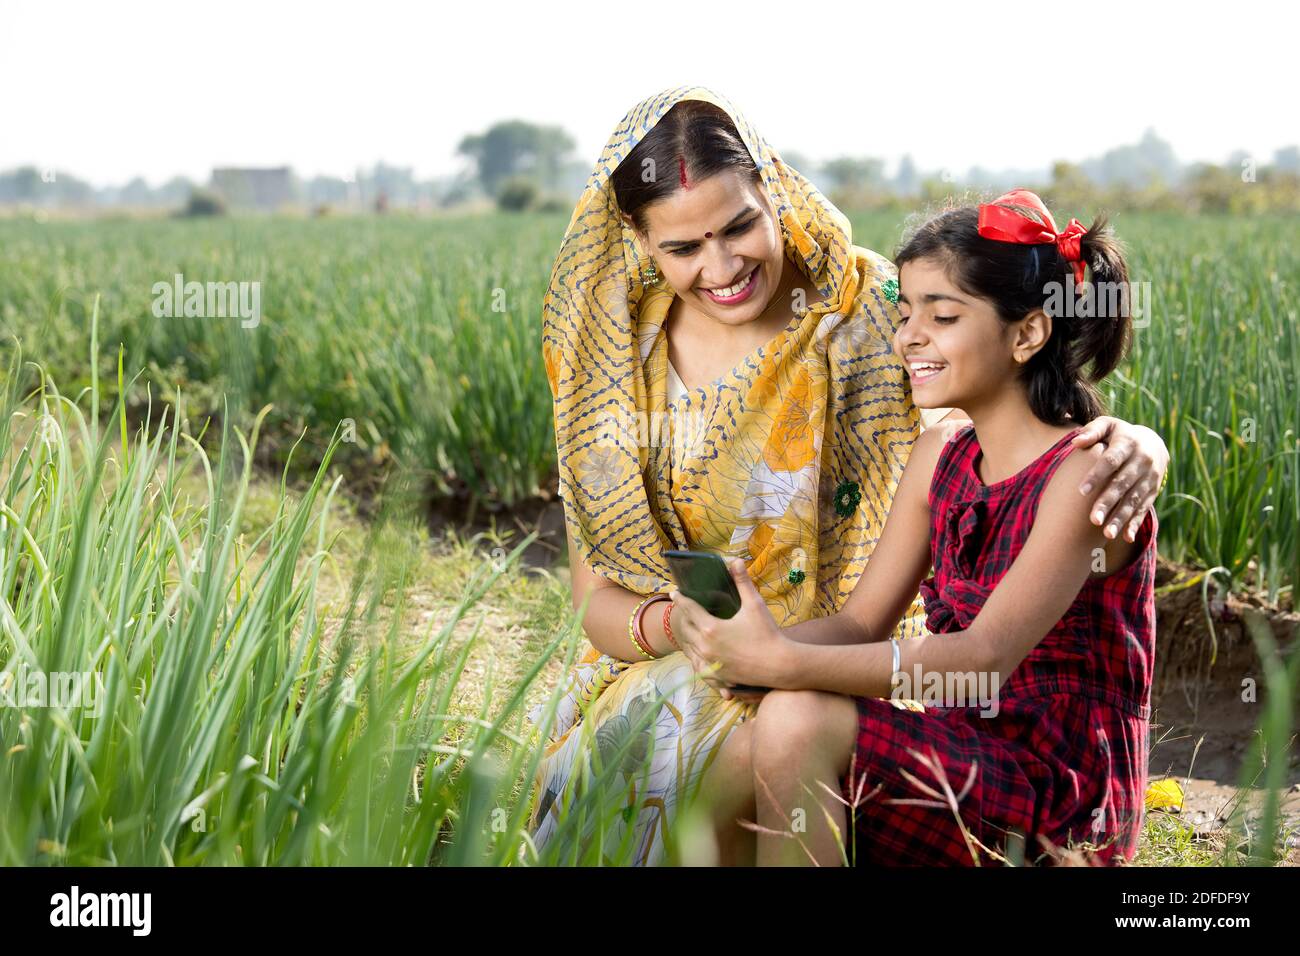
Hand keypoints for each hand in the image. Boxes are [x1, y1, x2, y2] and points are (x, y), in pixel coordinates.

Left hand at [668, 558, 790, 700]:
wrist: (779, 665)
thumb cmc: (767, 633)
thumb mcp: (755, 604)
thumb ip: (742, 582)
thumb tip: (736, 561)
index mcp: (710, 628)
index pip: (689, 609)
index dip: (681, 599)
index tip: (674, 592)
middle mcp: (705, 647)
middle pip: (686, 630)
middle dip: (684, 618)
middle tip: (684, 609)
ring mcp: (710, 664)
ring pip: (691, 648)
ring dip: (689, 637)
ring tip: (691, 628)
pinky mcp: (717, 675)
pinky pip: (700, 664)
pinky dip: (698, 655)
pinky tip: (700, 651)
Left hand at [1071, 417, 1168, 542]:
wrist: (1154, 443)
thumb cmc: (1119, 435)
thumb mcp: (1108, 426)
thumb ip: (1092, 431)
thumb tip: (1076, 442)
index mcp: (1128, 443)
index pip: (1111, 461)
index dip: (1097, 475)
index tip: (1081, 491)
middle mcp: (1142, 462)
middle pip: (1122, 484)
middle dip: (1108, 502)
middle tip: (1092, 519)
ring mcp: (1149, 478)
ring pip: (1134, 500)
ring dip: (1121, 518)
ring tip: (1106, 534)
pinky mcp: (1152, 492)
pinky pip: (1143, 509)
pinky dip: (1134, 523)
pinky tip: (1124, 537)